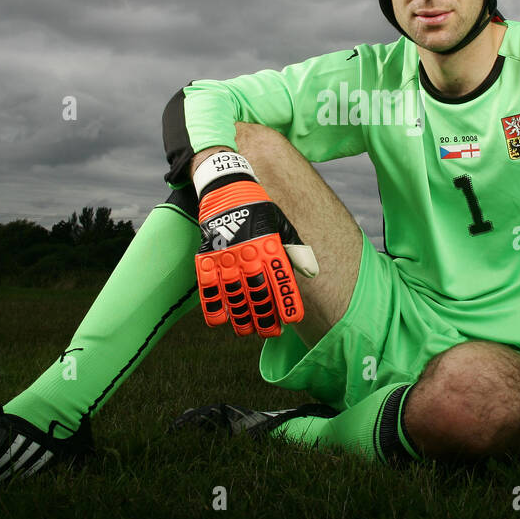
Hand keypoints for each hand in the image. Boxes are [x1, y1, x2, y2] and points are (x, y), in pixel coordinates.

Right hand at [193, 152, 317, 337]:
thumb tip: (312, 272)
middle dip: (265, 317)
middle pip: (257, 294)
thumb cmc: (258, 207)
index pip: (280, 280)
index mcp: (268, 246)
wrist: (226, 185)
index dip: (286, 301)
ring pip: (234, 295)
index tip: (291, 319)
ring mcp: (226, 257)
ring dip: (242, 317)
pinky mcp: (207, 256)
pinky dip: (213, 305)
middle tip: (271, 332)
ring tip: (248, 332)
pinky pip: (208, 286)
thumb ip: (294, 249)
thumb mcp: (280, 223)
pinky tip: (220, 322)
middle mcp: (248, 254)